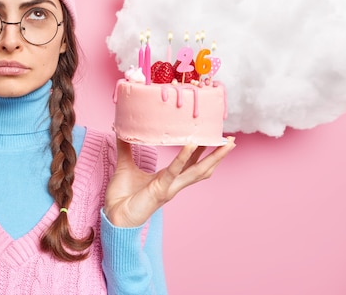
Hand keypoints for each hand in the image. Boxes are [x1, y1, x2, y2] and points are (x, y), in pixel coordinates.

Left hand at [104, 137, 235, 226]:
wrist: (114, 216)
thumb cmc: (121, 196)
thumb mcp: (125, 166)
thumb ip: (125, 148)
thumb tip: (120, 129)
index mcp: (167, 178)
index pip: (190, 162)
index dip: (202, 150)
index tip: (211, 136)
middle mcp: (173, 184)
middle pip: (201, 167)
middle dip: (217, 155)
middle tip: (231, 141)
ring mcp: (169, 188)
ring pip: (196, 171)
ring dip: (213, 157)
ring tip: (225, 144)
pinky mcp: (161, 190)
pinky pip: (174, 171)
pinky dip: (183, 157)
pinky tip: (191, 144)